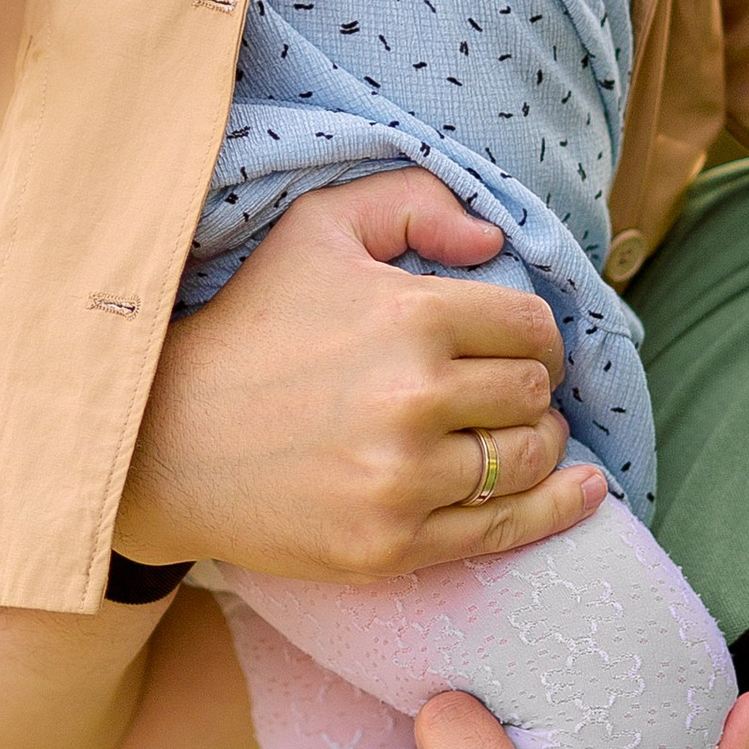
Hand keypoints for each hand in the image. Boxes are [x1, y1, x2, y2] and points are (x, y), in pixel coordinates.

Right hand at [116, 170, 604, 578]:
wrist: (164, 440)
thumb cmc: (248, 328)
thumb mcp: (317, 230)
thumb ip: (411, 204)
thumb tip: (491, 241)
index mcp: (411, 315)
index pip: (532, 326)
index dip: (536, 334)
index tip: (519, 345)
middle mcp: (416, 398)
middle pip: (533, 393)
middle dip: (530, 387)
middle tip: (504, 390)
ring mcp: (404, 479)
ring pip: (528, 458)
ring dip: (534, 443)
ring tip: (507, 433)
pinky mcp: (391, 544)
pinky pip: (504, 529)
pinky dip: (558, 509)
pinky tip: (585, 491)